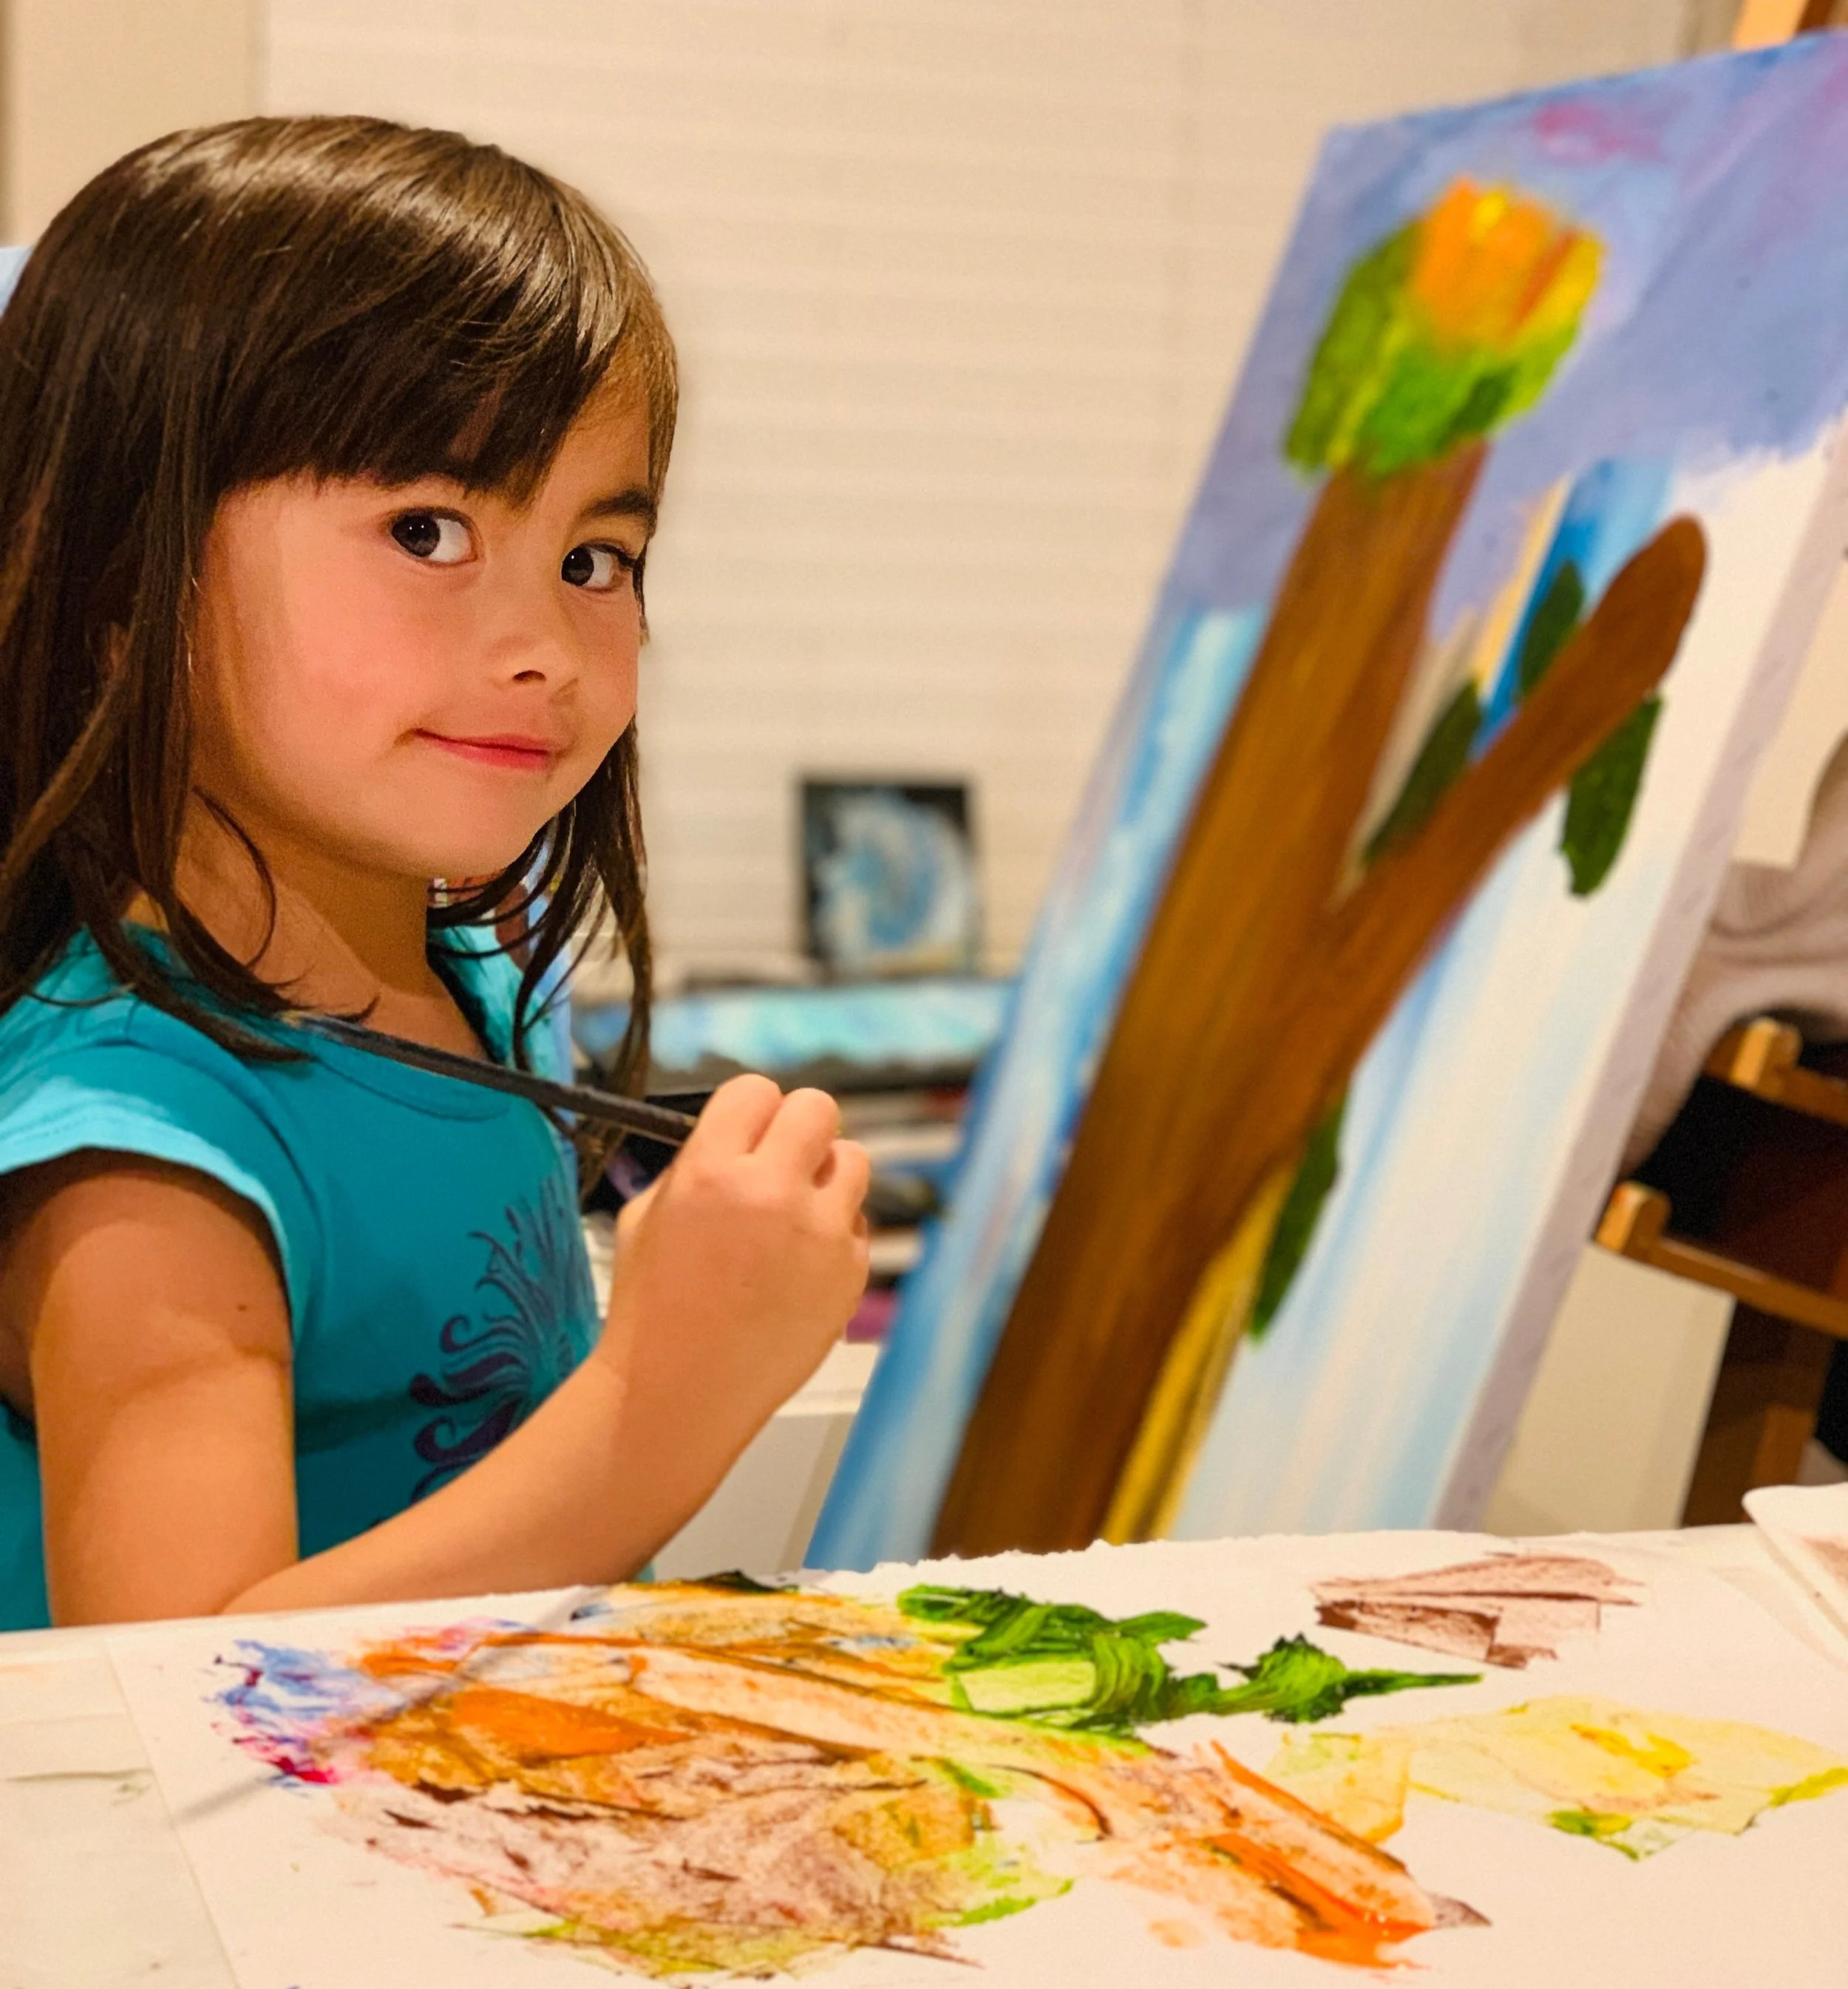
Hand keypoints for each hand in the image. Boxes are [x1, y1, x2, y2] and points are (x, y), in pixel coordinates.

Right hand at [598, 1074, 869, 1486]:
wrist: (679, 1395)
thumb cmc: (654, 1310)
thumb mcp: (647, 1216)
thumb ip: (697, 1164)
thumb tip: (741, 1135)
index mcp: (712, 1171)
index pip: (756, 1090)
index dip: (751, 1110)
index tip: (749, 1128)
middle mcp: (773, 1193)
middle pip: (818, 1108)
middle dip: (798, 1128)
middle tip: (782, 1159)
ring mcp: (820, 1236)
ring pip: (853, 1160)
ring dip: (826, 1176)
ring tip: (794, 1213)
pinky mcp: (850, 1276)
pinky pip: (859, 1225)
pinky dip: (835, 1235)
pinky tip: (797, 1267)